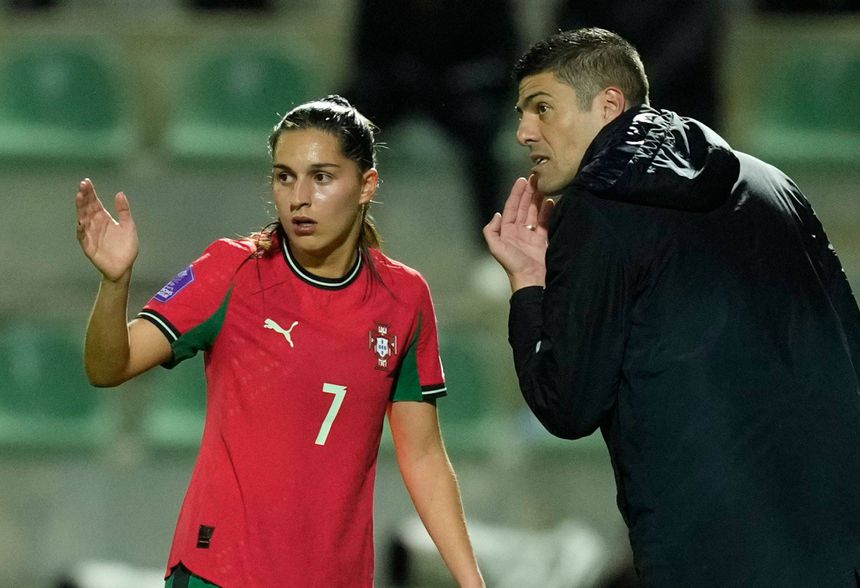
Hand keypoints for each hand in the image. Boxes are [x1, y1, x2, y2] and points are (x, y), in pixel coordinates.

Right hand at [75, 178, 138, 281]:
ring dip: (80, 209)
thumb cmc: (126, 246)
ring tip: (80, 197)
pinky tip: (81, 221)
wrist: (124, 266)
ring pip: (83, 219)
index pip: (94, 202)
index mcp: (104, 218)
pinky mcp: (88, 246)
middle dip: (84, 196)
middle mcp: (95, 224)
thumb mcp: (128, 226)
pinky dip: (81, 229)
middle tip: (82, 185)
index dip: (90, 192)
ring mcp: (90, 234)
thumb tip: (120, 193)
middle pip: (87, 208)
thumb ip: (124, 211)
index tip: (86, 181)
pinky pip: (83, 236)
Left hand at [482, 176, 554, 290]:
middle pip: (524, 208)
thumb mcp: (496, 248)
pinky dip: (548, 212)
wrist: (531, 281)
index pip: (512, 208)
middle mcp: (518, 232)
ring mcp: (531, 236)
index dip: (516, 194)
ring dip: (539, 200)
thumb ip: (491, 231)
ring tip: (545, 186)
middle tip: (536, 178)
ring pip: (535, 213)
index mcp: (507, 232)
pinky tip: (552, 202)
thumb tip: (497, 214)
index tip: (523, 180)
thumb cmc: (513, 265)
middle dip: (529, 193)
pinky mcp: (542, 241)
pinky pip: (545, 223)